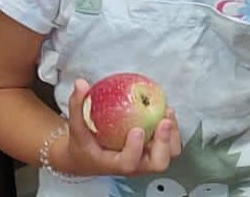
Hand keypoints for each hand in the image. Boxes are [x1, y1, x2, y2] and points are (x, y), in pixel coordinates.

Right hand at [57, 78, 182, 176]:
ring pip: (169, 154)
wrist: (88, 157)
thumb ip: (78, 106)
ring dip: (172, 135)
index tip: (137, 130)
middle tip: (163, 122)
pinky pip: (169, 143)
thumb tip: (80, 84)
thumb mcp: (77, 128)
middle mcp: (134, 165)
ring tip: (167, 113)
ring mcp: (145, 158)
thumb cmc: (83, 145)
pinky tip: (166, 111)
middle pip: (158, 163)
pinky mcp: (152, 150)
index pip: (128, 163)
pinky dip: (173, 130)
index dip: (135, 149)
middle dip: (164, 143)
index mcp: (113, 164)